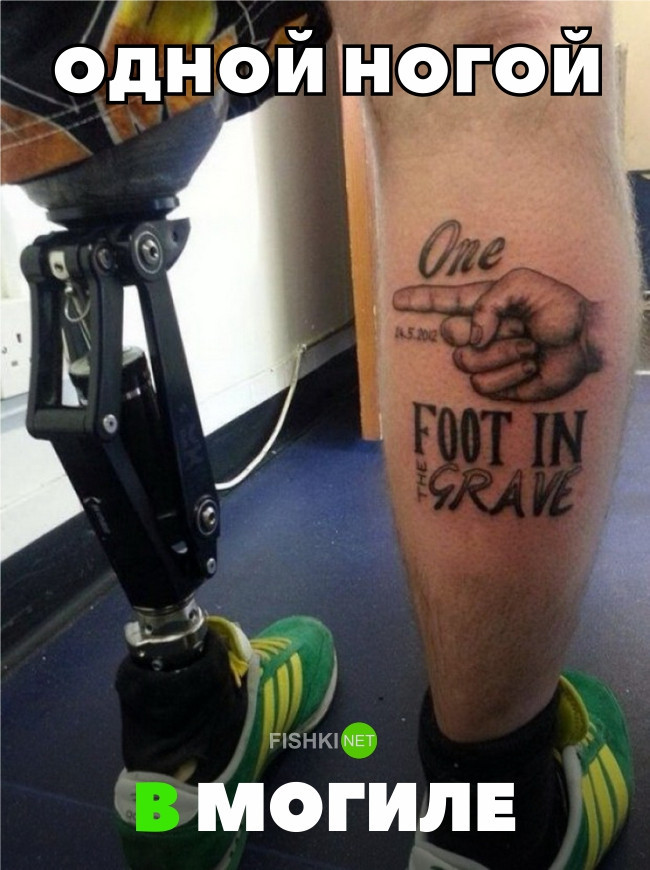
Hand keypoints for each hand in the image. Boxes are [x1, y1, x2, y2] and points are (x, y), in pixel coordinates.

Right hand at [393, 268, 601, 400]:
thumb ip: (489, 302)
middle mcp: (480, 332)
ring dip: (505, 353)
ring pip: (467, 362)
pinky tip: (532, 366)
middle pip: (450, 334)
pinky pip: (484, 384)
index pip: (443, 301)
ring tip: (531, 347)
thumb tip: (472, 339)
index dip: (418, 301)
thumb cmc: (560, 309)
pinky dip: (512, 374)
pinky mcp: (497, 386)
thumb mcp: (524, 284)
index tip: (396, 301)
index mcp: (484, 303)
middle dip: (483, 330)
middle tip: (520, 328)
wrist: (585, 342)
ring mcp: (487, 360)